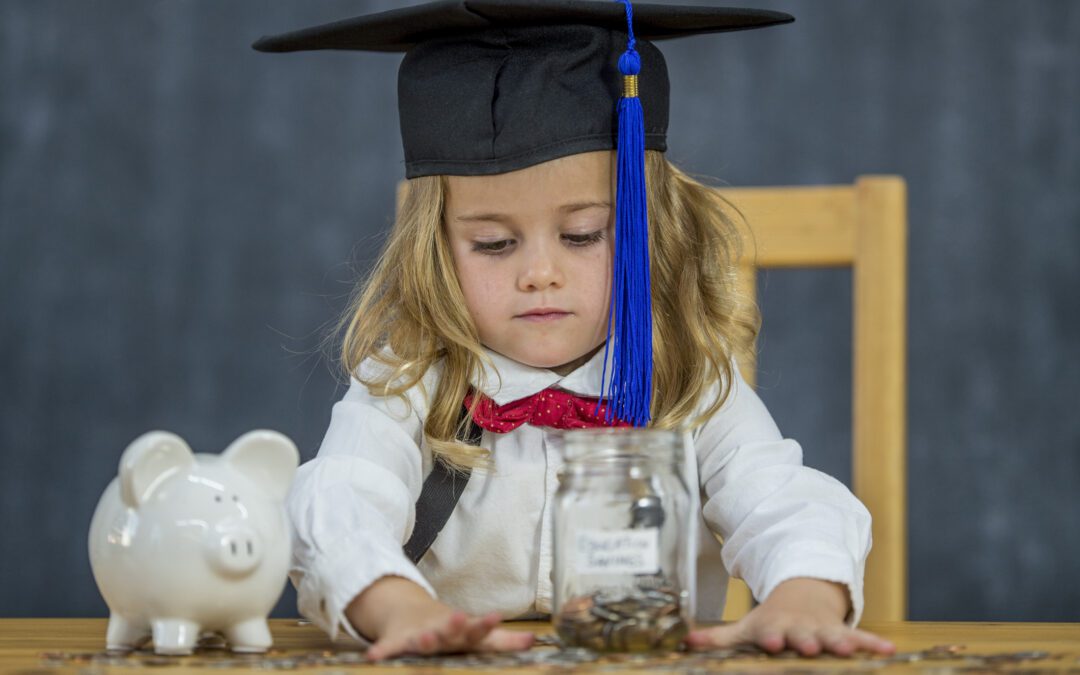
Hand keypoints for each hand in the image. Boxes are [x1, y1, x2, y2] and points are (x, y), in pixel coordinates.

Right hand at [367, 607, 534, 659]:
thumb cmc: (454, 630)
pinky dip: (381, 651)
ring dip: (423, 639)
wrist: (413, 613)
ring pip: (421, 638)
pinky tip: (373, 658)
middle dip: (454, 626)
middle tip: (460, 619)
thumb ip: (504, 641)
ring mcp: (419, 634)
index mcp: (463, 631)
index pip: (477, 628)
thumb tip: (533, 641)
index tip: (494, 617)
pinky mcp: (398, 640)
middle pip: (449, 629)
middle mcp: (442, 630)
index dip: (485, 624)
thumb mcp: (478, 636)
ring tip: (424, 639)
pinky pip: (389, 647)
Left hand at [685, 577, 895, 656]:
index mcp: (775, 628)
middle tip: (809, 647)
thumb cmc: (771, 621)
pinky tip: (888, 651)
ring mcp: (823, 630)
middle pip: (804, 637)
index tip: (771, 642)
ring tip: (850, 649)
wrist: (803, 594)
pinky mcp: (843, 632)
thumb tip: (685, 643)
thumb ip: (717, 638)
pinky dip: (874, 643)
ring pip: (834, 637)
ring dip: (841, 643)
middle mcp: (800, 629)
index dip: (771, 638)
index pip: (771, 634)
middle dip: (807, 642)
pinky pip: (862, 638)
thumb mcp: (745, 627)